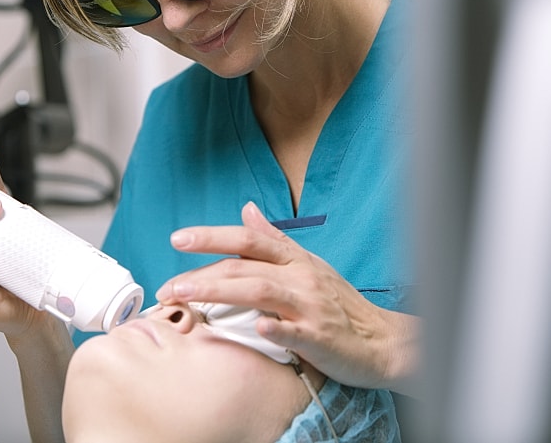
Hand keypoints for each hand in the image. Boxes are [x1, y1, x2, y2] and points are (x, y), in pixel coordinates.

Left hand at [155, 202, 418, 393]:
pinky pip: (293, 330)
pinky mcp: (319, 337)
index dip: (212, 236)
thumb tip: (247, 210)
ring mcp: (310, 306)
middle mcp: (301, 277)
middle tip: (167, 286)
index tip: (178, 238)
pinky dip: (274, 326)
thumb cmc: (340, 305)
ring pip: (259, 292)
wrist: (383, 341)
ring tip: (185, 298)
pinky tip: (255, 326)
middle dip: (201, 274)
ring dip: (218, 292)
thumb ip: (275, 240)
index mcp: (296, 260)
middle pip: (245, 267)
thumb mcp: (308, 266)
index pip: (248, 240)